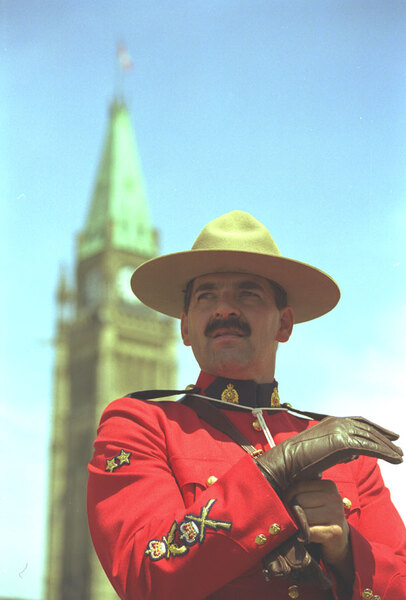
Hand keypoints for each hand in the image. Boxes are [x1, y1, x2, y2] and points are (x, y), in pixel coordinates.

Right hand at [255, 416, 401, 492]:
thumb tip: (353, 454)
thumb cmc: (299, 461)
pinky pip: (369, 447)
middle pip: (367, 428)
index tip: (388, 436)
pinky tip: (394, 459)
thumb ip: (339, 449)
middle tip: (397, 447)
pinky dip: (384, 453)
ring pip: (371, 438)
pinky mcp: (343, 442)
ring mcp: (340, 430)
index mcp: (331, 422)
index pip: (358, 421)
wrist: (287, 462)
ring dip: (387, 447)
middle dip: (384, 437)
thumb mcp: (322, 451)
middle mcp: (337, 422)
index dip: (375, 428)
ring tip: (399, 456)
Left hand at [286, 479, 348, 566]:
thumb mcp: (315, 498)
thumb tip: (277, 487)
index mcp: (329, 485)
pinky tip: (305, 536)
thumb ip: (301, 490)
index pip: (299, 485)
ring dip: (298, 523)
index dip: (289, 495)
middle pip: (299, 500)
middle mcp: (335, 498)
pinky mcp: (335, 532)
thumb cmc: (320, 516)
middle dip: (293, 510)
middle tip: (296, 517)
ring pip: (302, 515)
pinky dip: (302, 535)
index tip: (289, 503)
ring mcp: (337, 515)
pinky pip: (308, 531)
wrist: (338, 540)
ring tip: (303, 526)